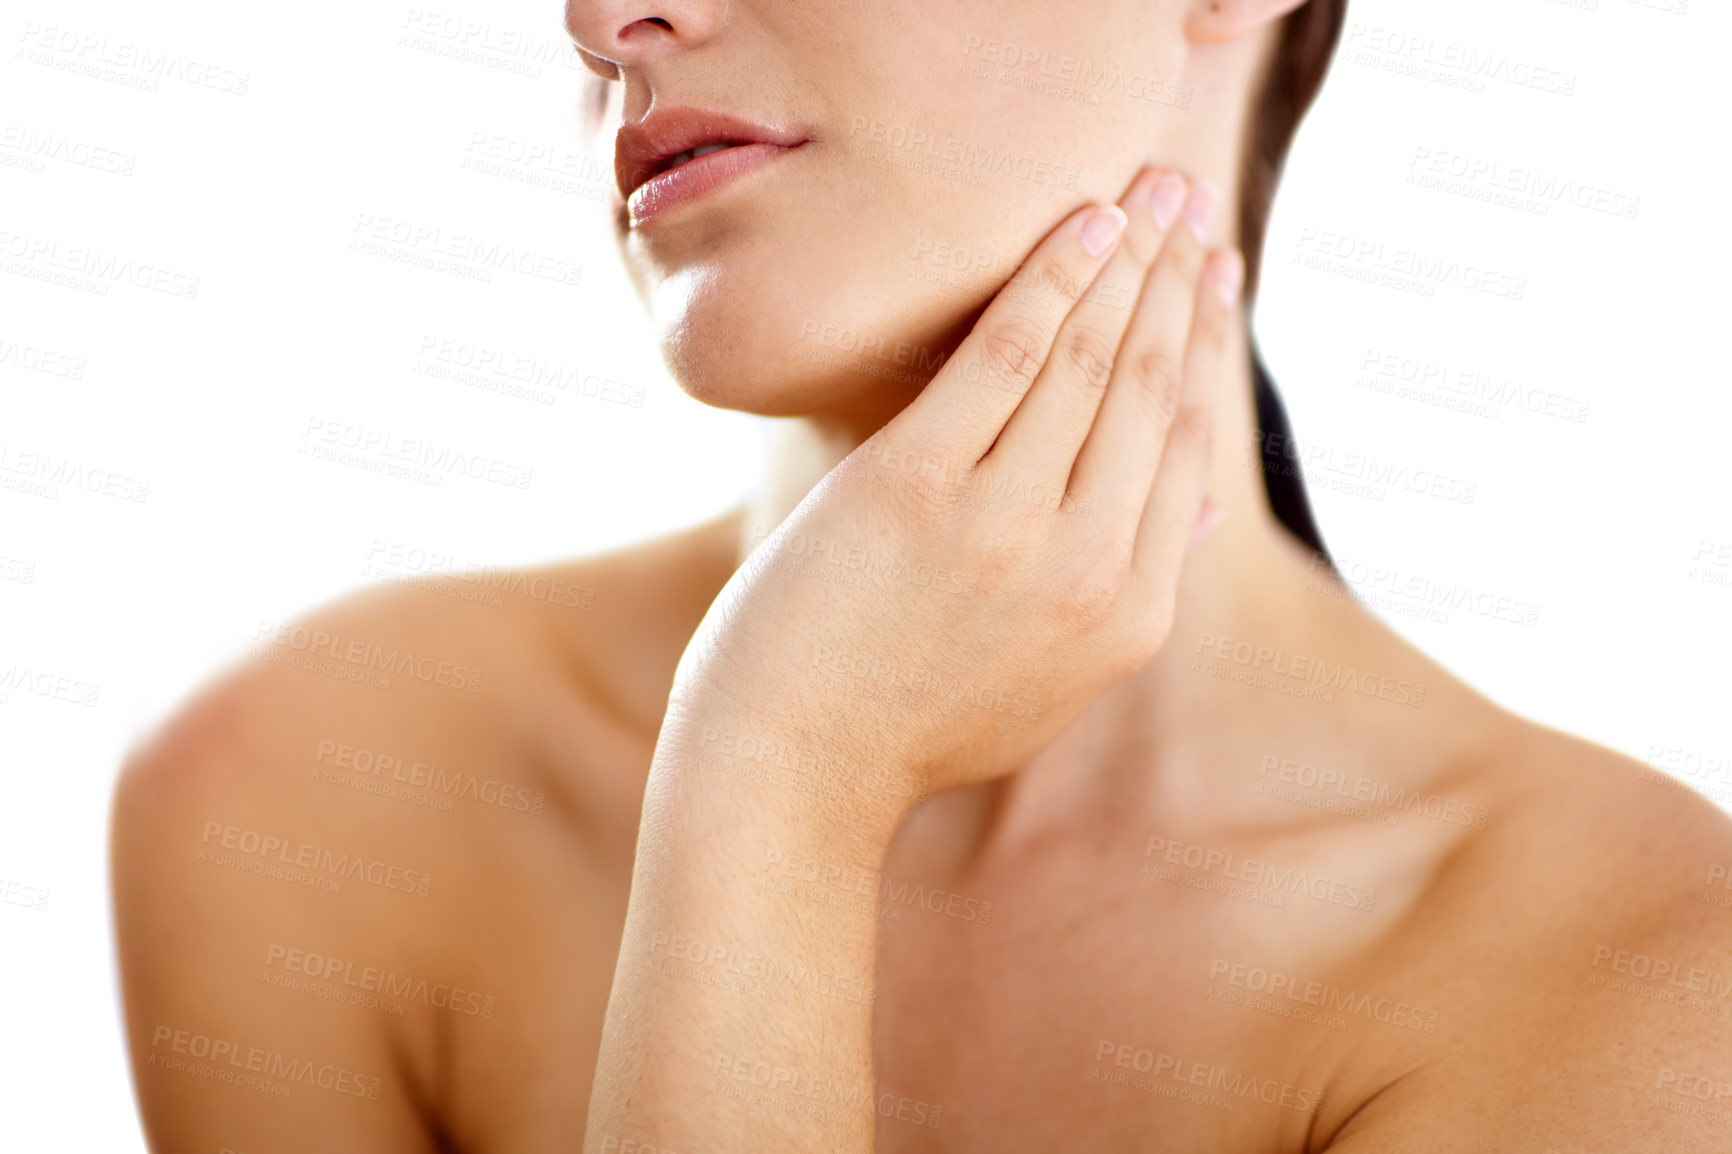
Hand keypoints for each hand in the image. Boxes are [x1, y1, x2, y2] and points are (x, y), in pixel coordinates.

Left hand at [672, 167, 1242, 807]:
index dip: (1204, 350)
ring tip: (1149, 191)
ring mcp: (1007, 524)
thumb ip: (1127, 597)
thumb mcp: (1049, 687)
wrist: (792, 770)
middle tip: (1193, 205)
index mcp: (1130, 617)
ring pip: (1094, 363)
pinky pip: (1008, 357)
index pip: (1186, 450)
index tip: (1213, 281)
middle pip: (1153, 393)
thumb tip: (1197, 507)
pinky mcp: (920, 486)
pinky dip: (1051, 280)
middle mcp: (1088, 568)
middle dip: (1180, 284)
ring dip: (1129, 262)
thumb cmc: (910, 725)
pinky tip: (1079, 226)